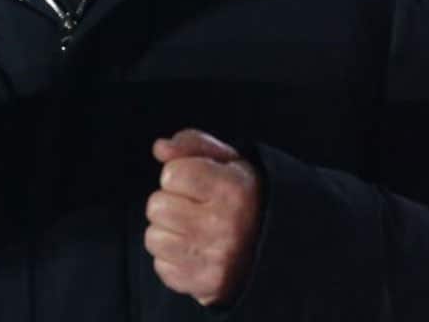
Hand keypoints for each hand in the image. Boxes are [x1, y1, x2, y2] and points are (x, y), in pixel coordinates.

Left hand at [145, 128, 262, 306]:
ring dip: (168, 232)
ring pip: (154, 237)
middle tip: (193, 207)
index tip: (195, 182)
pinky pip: (161, 266)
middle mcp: (224, 225)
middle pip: (157, 206)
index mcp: (233, 189)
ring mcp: (214, 259)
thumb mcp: (228, 161)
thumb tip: (160, 148)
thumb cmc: (243, 197)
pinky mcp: (204, 285)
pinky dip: (172, 258)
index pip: (171, 174)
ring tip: (192, 229)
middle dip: (170, 202)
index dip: (178, 174)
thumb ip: (192, 144)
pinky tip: (194, 251)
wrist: (275, 247)